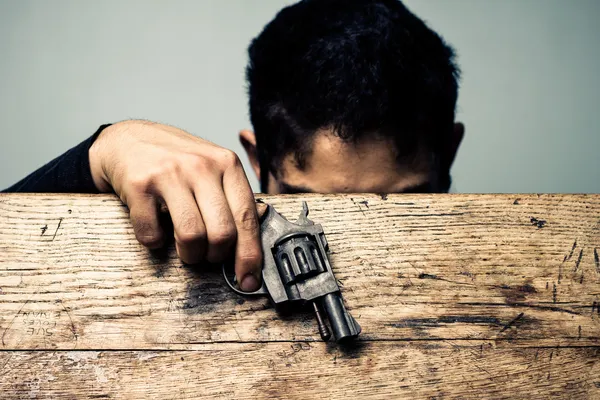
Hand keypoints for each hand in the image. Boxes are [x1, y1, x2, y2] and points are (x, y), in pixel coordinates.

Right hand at [89, 120, 261, 290]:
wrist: (129, 139)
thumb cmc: (178, 162)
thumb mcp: (213, 168)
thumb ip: (233, 200)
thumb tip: (252, 249)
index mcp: (227, 164)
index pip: (247, 218)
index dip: (250, 255)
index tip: (249, 280)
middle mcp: (201, 166)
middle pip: (222, 233)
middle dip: (215, 256)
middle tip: (207, 254)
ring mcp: (170, 174)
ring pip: (191, 237)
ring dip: (189, 254)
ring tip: (185, 247)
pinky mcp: (139, 185)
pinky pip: (153, 235)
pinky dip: (156, 242)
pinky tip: (157, 228)